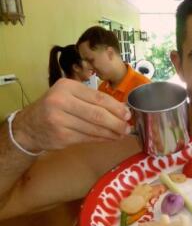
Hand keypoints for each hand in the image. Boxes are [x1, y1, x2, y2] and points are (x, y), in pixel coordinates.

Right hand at [12, 78, 130, 151]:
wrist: (29, 126)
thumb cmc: (55, 108)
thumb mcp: (69, 95)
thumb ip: (91, 100)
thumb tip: (120, 109)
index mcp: (67, 87)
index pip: (98, 98)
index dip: (116, 107)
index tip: (128, 114)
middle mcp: (61, 101)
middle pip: (97, 114)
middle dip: (116, 122)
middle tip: (127, 127)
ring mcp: (60, 120)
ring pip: (94, 128)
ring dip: (111, 133)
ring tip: (122, 134)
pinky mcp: (61, 136)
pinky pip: (88, 138)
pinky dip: (101, 139)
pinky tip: (110, 138)